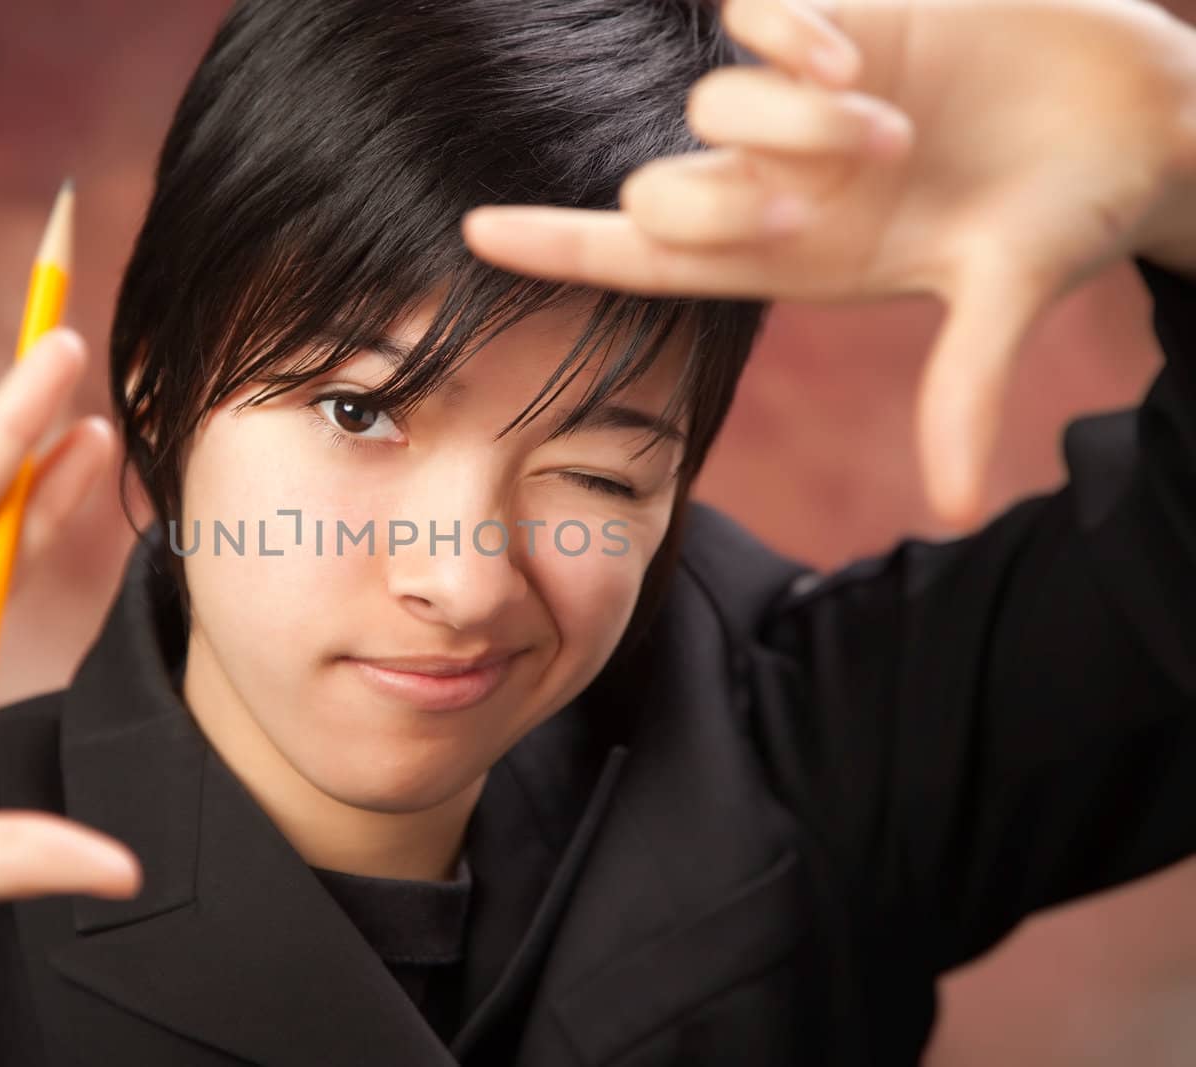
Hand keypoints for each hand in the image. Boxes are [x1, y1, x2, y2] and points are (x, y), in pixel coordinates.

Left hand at [461, 0, 1195, 523]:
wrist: (1136, 113)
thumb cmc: (1071, 209)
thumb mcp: (1010, 292)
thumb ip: (965, 385)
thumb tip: (953, 506)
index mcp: (794, 260)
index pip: (646, 260)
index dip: (559, 246)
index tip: (470, 235)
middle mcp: (776, 184)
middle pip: (664, 192)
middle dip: (736, 192)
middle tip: (854, 179)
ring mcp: (796, 106)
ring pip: (708, 107)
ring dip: (791, 119)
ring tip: (888, 123)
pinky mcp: (834, 23)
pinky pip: (752, 20)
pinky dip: (788, 34)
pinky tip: (859, 48)